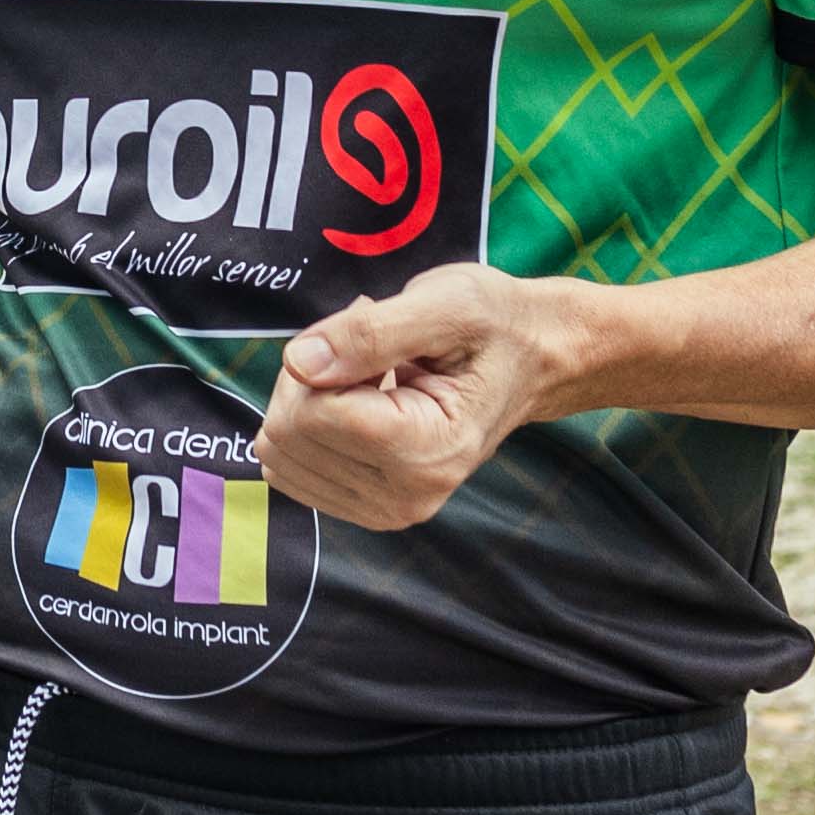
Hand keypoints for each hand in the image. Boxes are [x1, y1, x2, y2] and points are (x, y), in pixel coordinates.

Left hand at [258, 264, 591, 530]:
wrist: (533, 361)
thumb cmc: (494, 325)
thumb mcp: (443, 303)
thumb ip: (368, 333)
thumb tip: (300, 362)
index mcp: (427, 451)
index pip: (311, 412)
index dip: (322, 358)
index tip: (372, 333)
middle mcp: (408, 496)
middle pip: (289, 436)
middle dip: (312, 380)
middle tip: (371, 353)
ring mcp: (388, 510)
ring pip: (281, 455)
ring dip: (311, 401)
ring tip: (371, 377)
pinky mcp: (369, 508)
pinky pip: (293, 469)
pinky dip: (313, 425)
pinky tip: (361, 402)